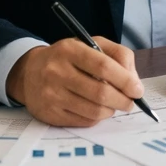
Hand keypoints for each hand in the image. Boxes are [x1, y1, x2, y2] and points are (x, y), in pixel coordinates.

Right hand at [6, 37, 143, 127]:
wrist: (28, 72)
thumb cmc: (67, 58)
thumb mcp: (90, 44)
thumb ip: (117, 55)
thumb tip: (134, 81)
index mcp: (69, 50)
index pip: (103, 66)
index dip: (125, 80)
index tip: (137, 89)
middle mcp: (57, 72)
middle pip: (100, 92)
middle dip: (123, 100)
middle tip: (130, 102)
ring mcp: (52, 95)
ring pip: (94, 110)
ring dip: (111, 110)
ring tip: (114, 104)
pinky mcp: (50, 114)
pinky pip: (84, 121)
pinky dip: (97, 117)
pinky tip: (97, 109)